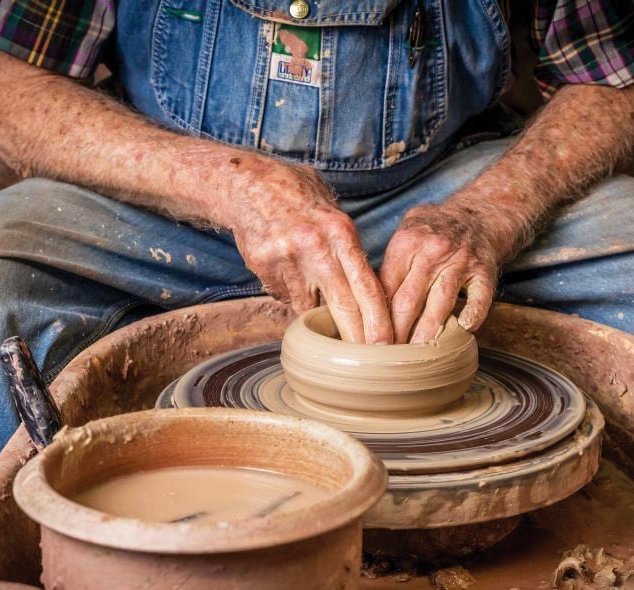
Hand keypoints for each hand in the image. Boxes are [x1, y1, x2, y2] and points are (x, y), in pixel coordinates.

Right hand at [221, 156, 391, 343]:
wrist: (247, 182)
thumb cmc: (296, 195)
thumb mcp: (332, 211)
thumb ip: (348, 246)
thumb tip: (367, 287)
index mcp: (341, 232)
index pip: (368, 287)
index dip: (379, 322)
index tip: (387, 346)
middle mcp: (316, 247)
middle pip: (344, 307)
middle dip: (358, 339)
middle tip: (367, 363)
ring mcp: (287, 260)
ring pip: (309, 307)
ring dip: (316, 313)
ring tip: (314, 297)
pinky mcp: (264, 267)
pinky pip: (283, 295)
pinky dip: (289, 293)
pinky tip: (286, 273)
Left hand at [379, 202, 513, 342]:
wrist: (479, 214)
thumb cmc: (435, 230)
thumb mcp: (406, 234)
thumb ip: (389, 265)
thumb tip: (366, 301)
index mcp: (406, 243)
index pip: (386, 287)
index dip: (377, 317)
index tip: (370, 341)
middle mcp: (432, 252)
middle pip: (409, 299)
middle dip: (397, 332)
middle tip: (388, 356)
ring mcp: (459, 261)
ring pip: (440, 302)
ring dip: (428, 331)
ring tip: (418, 354)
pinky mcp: (483, 271)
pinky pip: (480, 296)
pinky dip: (473, 313)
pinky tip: (464, 329)